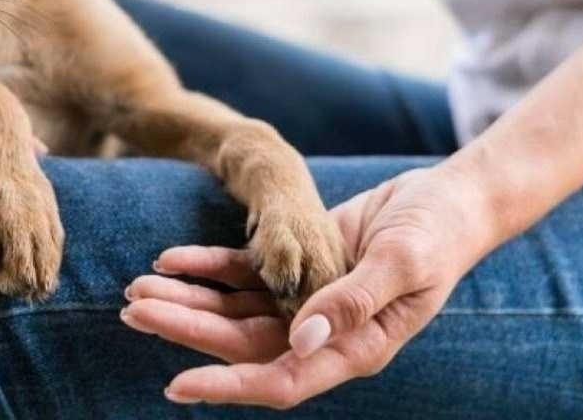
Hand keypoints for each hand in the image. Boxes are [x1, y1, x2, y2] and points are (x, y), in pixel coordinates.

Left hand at [120, 167, 494, 408]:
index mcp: (354, 348)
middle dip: (186, 330)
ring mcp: (307, 300)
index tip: (176, 384)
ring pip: (234, 310)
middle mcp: (322, 333)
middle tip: (133, 312)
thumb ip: (353, 302)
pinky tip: (171, 258)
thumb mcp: (403, 263)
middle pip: (241, 344)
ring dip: (187, 300)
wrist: (450, 198)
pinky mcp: (299, 264)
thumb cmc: (439, 234)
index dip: (227, 385)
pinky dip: (207, 266)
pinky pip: (243, 272)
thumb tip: (300, 342)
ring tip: (137, 288)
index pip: (280, 380)